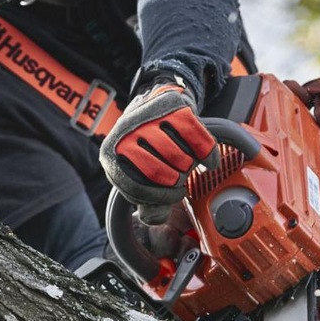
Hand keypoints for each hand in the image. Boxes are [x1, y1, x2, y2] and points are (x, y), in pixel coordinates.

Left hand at [100, 82, 214, 213]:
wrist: (158, 102)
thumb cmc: (149, 146)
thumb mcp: (141, 174)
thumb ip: (147, 201)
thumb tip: (154, 218)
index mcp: (111, 154)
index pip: (136, 188)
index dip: (161, 197)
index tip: (175, 195)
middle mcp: (124, 133)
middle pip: (160, 173)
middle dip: (177, 181)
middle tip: (182, 176)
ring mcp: (146, 116)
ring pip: (179, 156)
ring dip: (191, 165)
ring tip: (189, 163)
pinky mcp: (170, 104)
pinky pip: (196, 137)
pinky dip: (207, 152)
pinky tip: (208, 160)